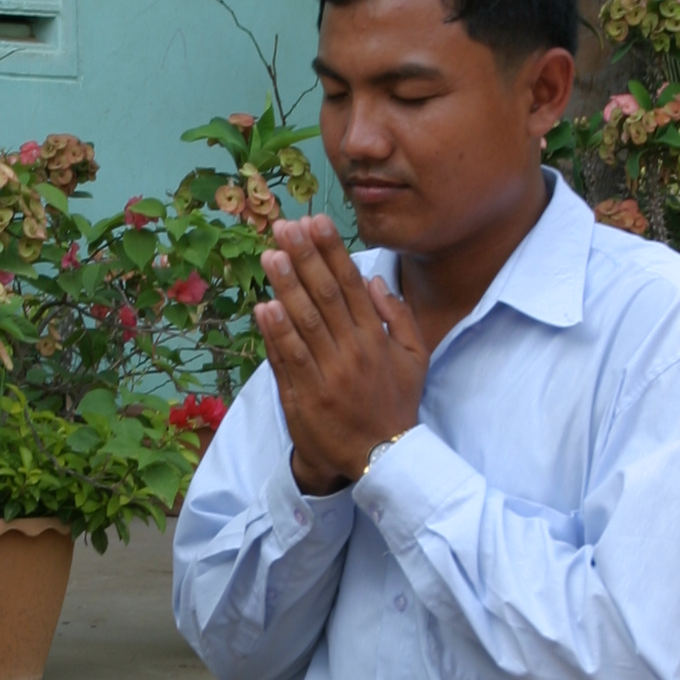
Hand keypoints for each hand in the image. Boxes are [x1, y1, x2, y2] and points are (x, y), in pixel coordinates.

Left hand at [254, 213, 426, 492]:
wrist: (382, 457)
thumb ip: (399, 317)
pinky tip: (265, 307)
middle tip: (285, 227)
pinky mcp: (307, 396)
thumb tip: (376, 280)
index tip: (315, 222)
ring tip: (270, 255)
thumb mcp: (414, 358)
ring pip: (305, 323)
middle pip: (325, 296)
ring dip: (286, 287)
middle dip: (304, 258)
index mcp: (377, 337)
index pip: (351, 285)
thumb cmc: (395, 403)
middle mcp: (354, 351)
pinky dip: (277, 333)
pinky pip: (291, 360)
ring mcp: (329, 374)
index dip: (332, 251)